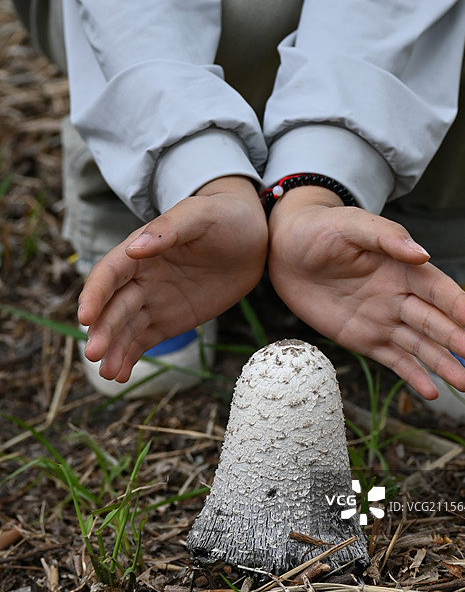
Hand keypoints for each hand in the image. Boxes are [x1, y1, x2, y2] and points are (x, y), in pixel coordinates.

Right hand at [78, 176, 267, 381]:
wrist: (252, 238)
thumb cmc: (224, 217)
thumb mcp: (200, 216)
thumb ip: (169, 231)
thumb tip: (134, 249)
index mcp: (140, 251)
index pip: (109, 274)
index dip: (95, 295)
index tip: (86, 317)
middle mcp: (139, 278)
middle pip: (113, 307)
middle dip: (102, 331)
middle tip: (94, 354)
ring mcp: (152, 301)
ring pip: (125, 329)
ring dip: (113, 350)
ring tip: (109, 372)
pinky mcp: (167, 321)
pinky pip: (143, 341)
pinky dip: (129, 357)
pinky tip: (121, 375)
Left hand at [268, 186, 464, 399]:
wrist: (284, 250)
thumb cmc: (320, 229)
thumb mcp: (349, 224)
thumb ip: (384, 237)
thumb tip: (421, 254)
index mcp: (401, 267)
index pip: (437, 289)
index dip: (458, 305)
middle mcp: (398, 296)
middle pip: (433, 321)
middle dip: (456, 340)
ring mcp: (382, 319)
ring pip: (419, 345)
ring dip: (443, 364)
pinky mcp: (363, 339)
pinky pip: (392, 359)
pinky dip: (411, 376)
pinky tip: (431, 392)